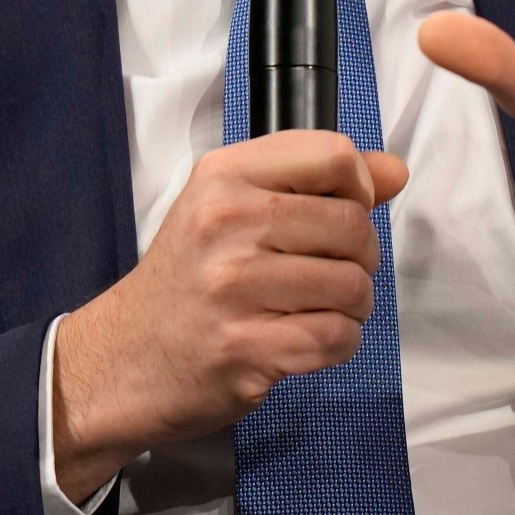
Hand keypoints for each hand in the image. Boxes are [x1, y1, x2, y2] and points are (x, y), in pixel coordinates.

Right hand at [49, 130, 406, 503]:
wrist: (121, 359)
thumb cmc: (185, 281)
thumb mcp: (233, 208)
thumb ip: (317, 182)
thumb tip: (394, 171)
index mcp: (224, 177)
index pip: (334, 155)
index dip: (358, 187)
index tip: (342, 211)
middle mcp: (227, 224)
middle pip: (353, 224)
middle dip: (361, 256)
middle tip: (330, 271)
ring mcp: (234, 288)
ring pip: (353, 285)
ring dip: (352, 306)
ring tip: (317, 308)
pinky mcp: (246, 347)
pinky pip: (337, 337)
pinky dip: (337, 343)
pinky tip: (305, 340)